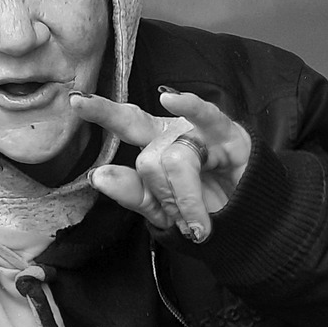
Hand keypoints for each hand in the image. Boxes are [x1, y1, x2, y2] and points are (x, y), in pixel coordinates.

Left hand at [70, 88, 252, 242]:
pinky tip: (170, 99)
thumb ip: (132, 193)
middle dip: (165, 200)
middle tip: (185, 224)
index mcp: (156, 143)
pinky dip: (189, 108)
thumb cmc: (204, 213)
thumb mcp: (162, 210)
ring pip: (175, 161)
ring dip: (188, 202)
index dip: (102, 112)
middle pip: (149, 160)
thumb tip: (97, 176)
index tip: (75, 101)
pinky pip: (206, 117)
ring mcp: (202, 132)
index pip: (126, 123)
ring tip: (200, 226)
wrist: (252, 227)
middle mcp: (176, 132)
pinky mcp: (230, 135)